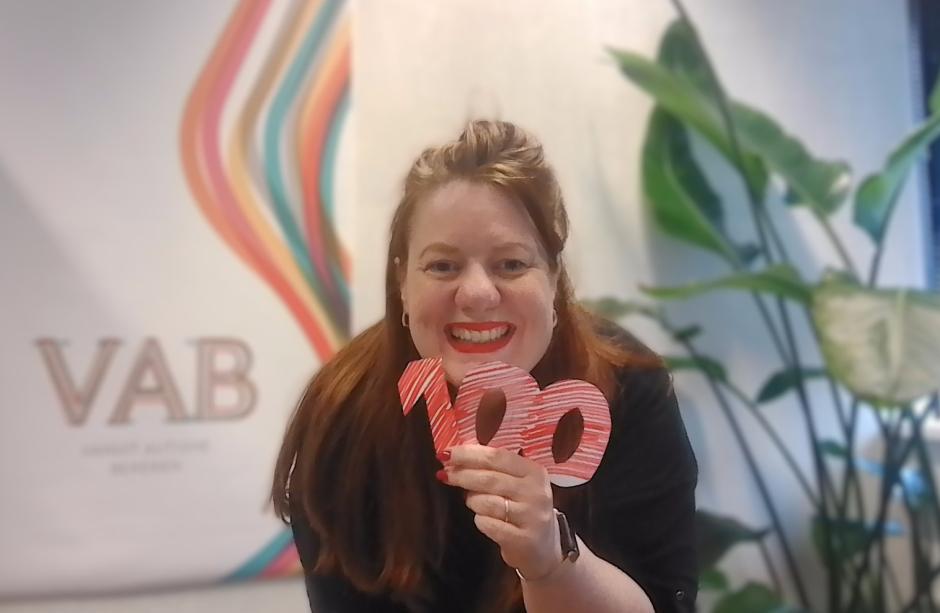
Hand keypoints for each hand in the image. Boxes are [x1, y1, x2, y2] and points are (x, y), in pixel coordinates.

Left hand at [437, 444, 560, 579]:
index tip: (446, 453)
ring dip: (472, 500)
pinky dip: (480, 521)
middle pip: (489, 478)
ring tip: (472, 501)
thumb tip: (455, 457)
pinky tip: (484, 520)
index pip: (497, 456)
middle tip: (444, 474)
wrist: (544, 549)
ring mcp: (532, 516)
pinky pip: (488, 525)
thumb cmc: (523, 509)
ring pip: (486, 502)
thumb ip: (493, 469)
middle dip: (462, 475)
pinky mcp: (524, 539)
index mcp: (534, 471)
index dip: (469, 454)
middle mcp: (536, 492)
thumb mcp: (517, 484)